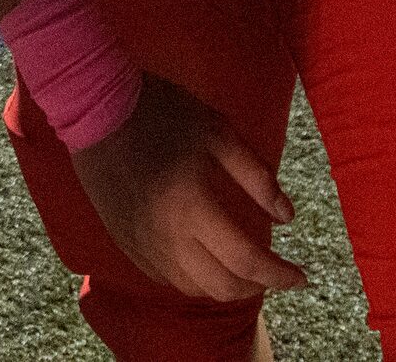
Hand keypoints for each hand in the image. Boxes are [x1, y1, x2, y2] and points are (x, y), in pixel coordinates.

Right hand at [69, 77, 307, 301]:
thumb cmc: (160, 111)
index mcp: (192, 205)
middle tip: (274, 273)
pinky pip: (164, 278)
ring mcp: (141, 242)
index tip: (302, 277)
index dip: (280, 275)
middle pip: (221, 287)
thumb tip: (287, 217)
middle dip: (256, 287)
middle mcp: (165, 235)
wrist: (94, 106)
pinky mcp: (124, 241)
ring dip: (224, 286)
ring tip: (242, 268)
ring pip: (191, 288)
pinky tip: (204, 259)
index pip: (246, 260)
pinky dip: (192, 278)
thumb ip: (256, 177)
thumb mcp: (218, 131)